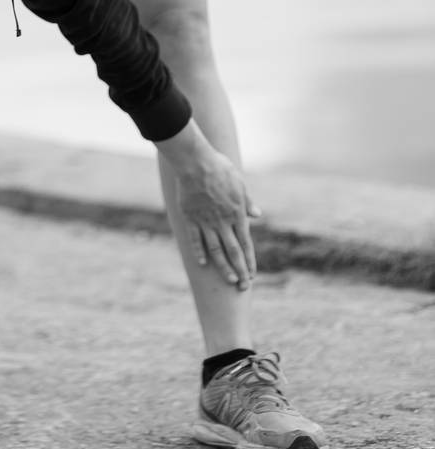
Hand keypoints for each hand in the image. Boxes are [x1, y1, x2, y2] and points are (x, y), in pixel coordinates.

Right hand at [165, 140, 260, 289]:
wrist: (195, 162)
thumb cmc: (219, 168)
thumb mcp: (239, 183)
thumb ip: (247, 201)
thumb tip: (257, 215)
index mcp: (237, 213)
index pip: (245, 243)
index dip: (250, 260)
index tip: (252, 275)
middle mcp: (223, 221)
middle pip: (233, 252)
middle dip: (240, 271)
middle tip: (244, 287)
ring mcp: (206, 221)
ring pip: (216, 250)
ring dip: (224, 267)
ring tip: (230, 281)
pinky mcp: (190, 218)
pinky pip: (196, 239)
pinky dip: (200, 252)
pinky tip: (203, 264)